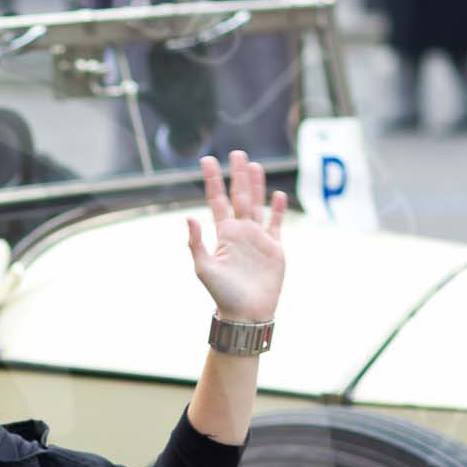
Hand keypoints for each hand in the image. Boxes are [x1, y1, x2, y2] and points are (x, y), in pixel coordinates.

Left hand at [185, 151, 285, 324]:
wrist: (247, 313)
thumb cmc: (222, 294)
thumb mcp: (204, 268)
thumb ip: (196, 243)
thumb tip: (189, 218)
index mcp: (223, 234)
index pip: (217, 200)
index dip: (212, 180)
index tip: (207, 160)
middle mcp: (240, 232)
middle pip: (239, 196)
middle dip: (237, 175)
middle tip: (236, 152)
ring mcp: (258, 239)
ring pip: (257, 205)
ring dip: (256, 185)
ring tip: (254, 165)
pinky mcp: (275, 248)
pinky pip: (276, 224)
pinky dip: (277, 209)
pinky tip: (278, 194)